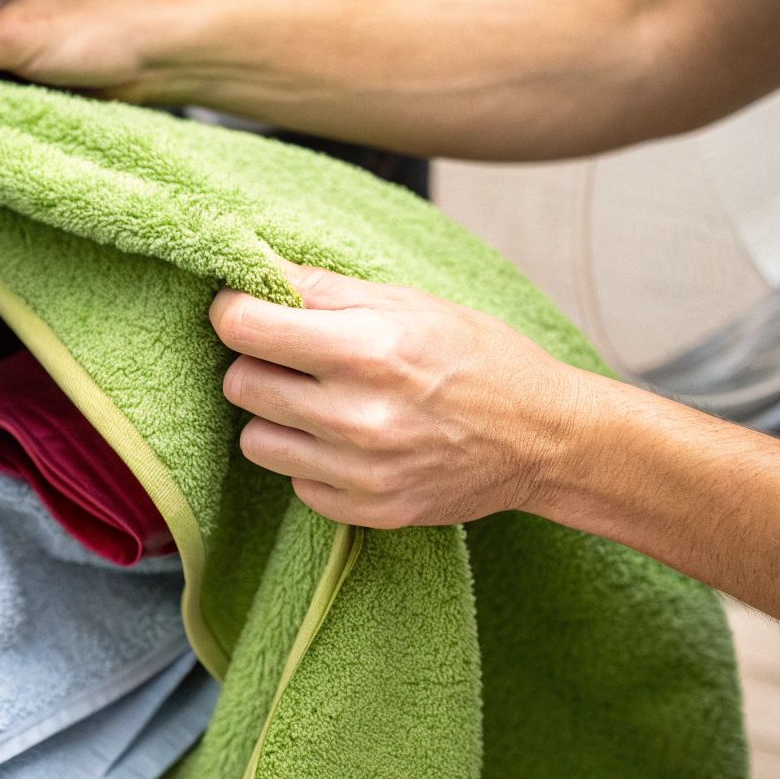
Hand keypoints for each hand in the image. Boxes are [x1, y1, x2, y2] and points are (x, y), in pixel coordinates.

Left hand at [210, 260, 587, 527]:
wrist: (544, 437)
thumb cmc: (478, 357)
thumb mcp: (409, 302)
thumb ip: (324, 289)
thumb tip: (254, 267)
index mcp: (368, 350)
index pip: (244, 328)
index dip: (234, 310)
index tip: (246, 308)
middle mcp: (358, 416)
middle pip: (239, 384)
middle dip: (258, 363)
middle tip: (297, 357)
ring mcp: (361, 471)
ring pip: (255, 441)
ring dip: (277, 417)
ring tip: (322, 401)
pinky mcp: (367, 510)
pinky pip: (294, 482)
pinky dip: (311, 461)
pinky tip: (350, 441)